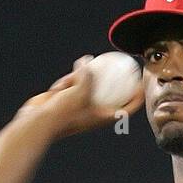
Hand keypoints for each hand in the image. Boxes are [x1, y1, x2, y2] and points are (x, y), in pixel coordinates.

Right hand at [16, 55, 144, 137]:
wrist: (40, 123)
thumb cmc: (63, 112)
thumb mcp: (79, 90)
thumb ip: (86, 75)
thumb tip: (87, 60)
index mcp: (103, 117)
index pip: (126, 109)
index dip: (137, 98)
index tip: (142, 84)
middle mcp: (94, 113)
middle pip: (111, 98)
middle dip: (118, 85)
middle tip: (125, 68)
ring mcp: (80, 108)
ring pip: (88, 87)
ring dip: (82, 78)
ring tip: (83, 65)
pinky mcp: (67, 103)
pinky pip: (72, 87)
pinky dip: (68, 82)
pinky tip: (65, 76)